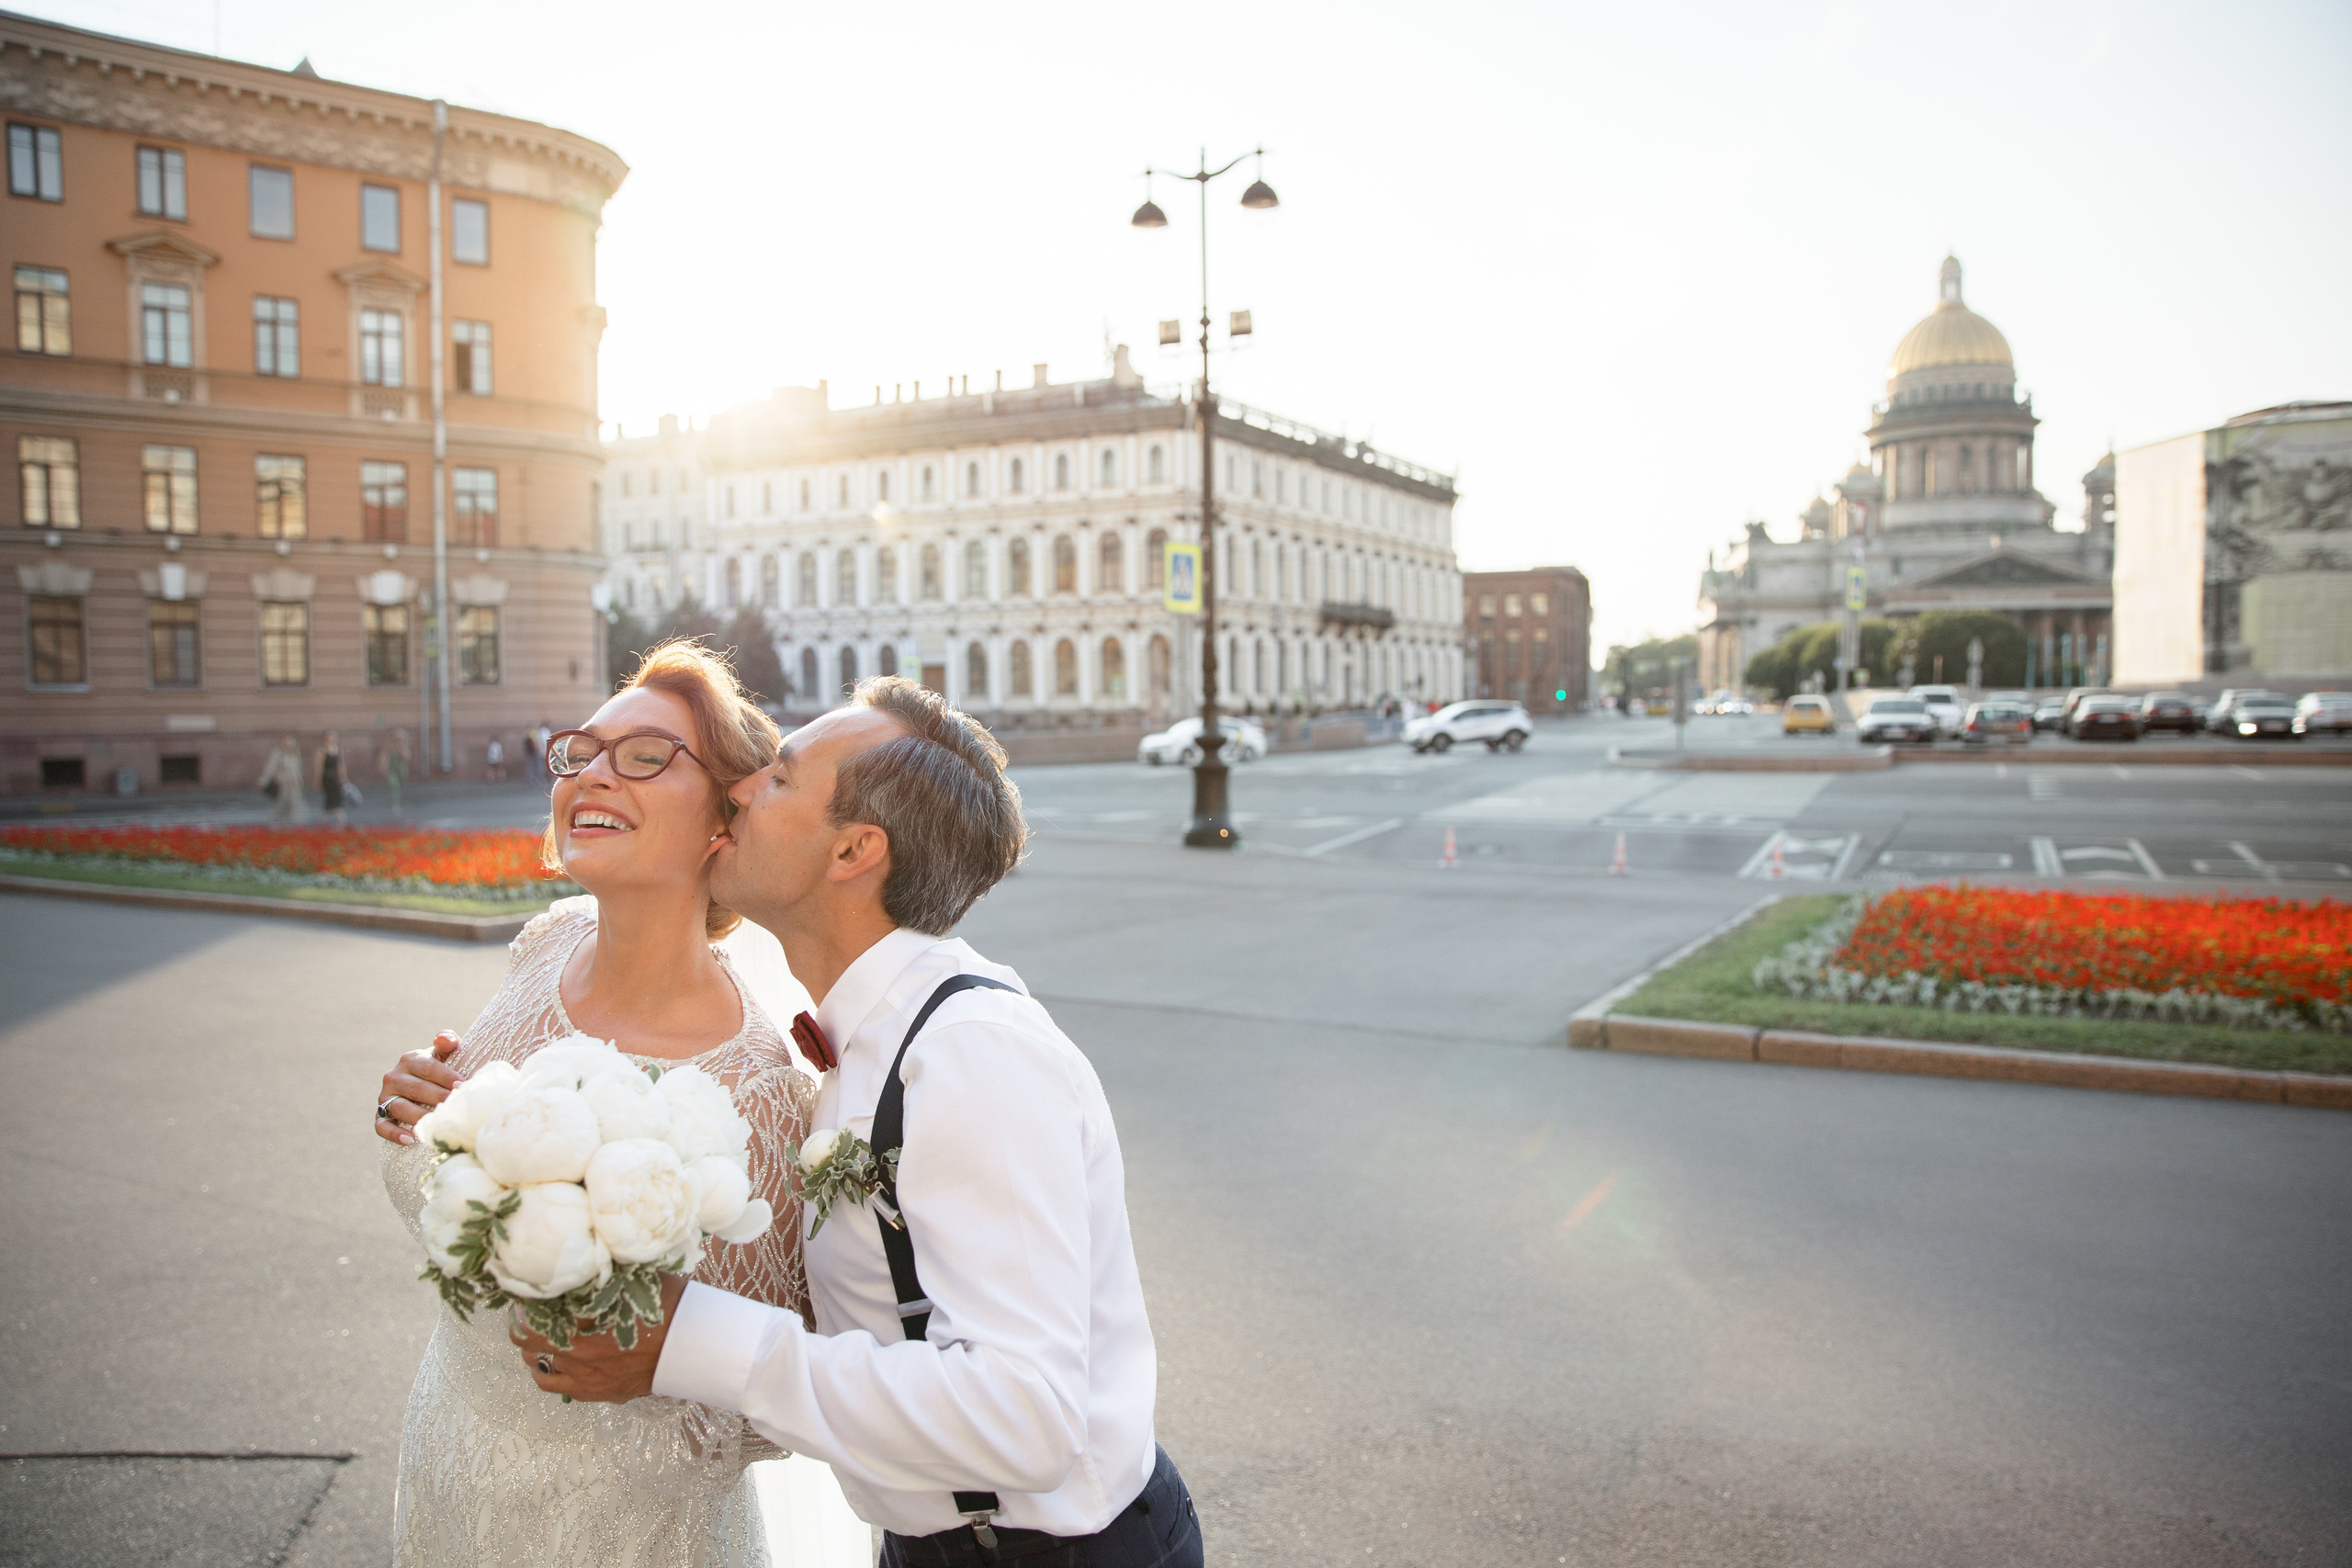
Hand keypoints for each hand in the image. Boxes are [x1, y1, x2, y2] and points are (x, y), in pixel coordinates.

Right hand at [376, 1031, 463, 1146]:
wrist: (423, 1087)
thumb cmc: (439, 1070)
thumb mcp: (443, 1054)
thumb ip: (447, 1042)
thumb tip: (444, 1039)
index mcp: (410, 1060)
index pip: (429, 1068)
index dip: (446, 1077)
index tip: (462, 1087)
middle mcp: (393, 1077)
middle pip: (417, 1089)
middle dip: (437, 1098)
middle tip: (454, 1107)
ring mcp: (385, 1097)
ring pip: (400, 1108)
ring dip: (418, 1117)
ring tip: (435, 1124)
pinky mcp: (380, 1115)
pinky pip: (382, 1126)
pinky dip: (393, 1134)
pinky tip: (409, 1140)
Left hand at [514, 1274, 686, 1404]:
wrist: (698, 1348)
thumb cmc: (670, 1311)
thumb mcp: (635, 1283)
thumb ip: (603, 1280)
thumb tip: (579, 1266)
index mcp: (583, 1335)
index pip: (531, 1329)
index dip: (520, 1315)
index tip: (519, 1303)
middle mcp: (581, 1363)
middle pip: (532, 1351)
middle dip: (526, 1334)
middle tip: (529, 1319)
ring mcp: (591, 1383)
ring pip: (544, 1376)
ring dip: (538, 1359)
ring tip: (541, 1344)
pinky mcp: (605, 1394)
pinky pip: (566, 1390)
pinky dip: (559, 1376)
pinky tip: (566, 1364)